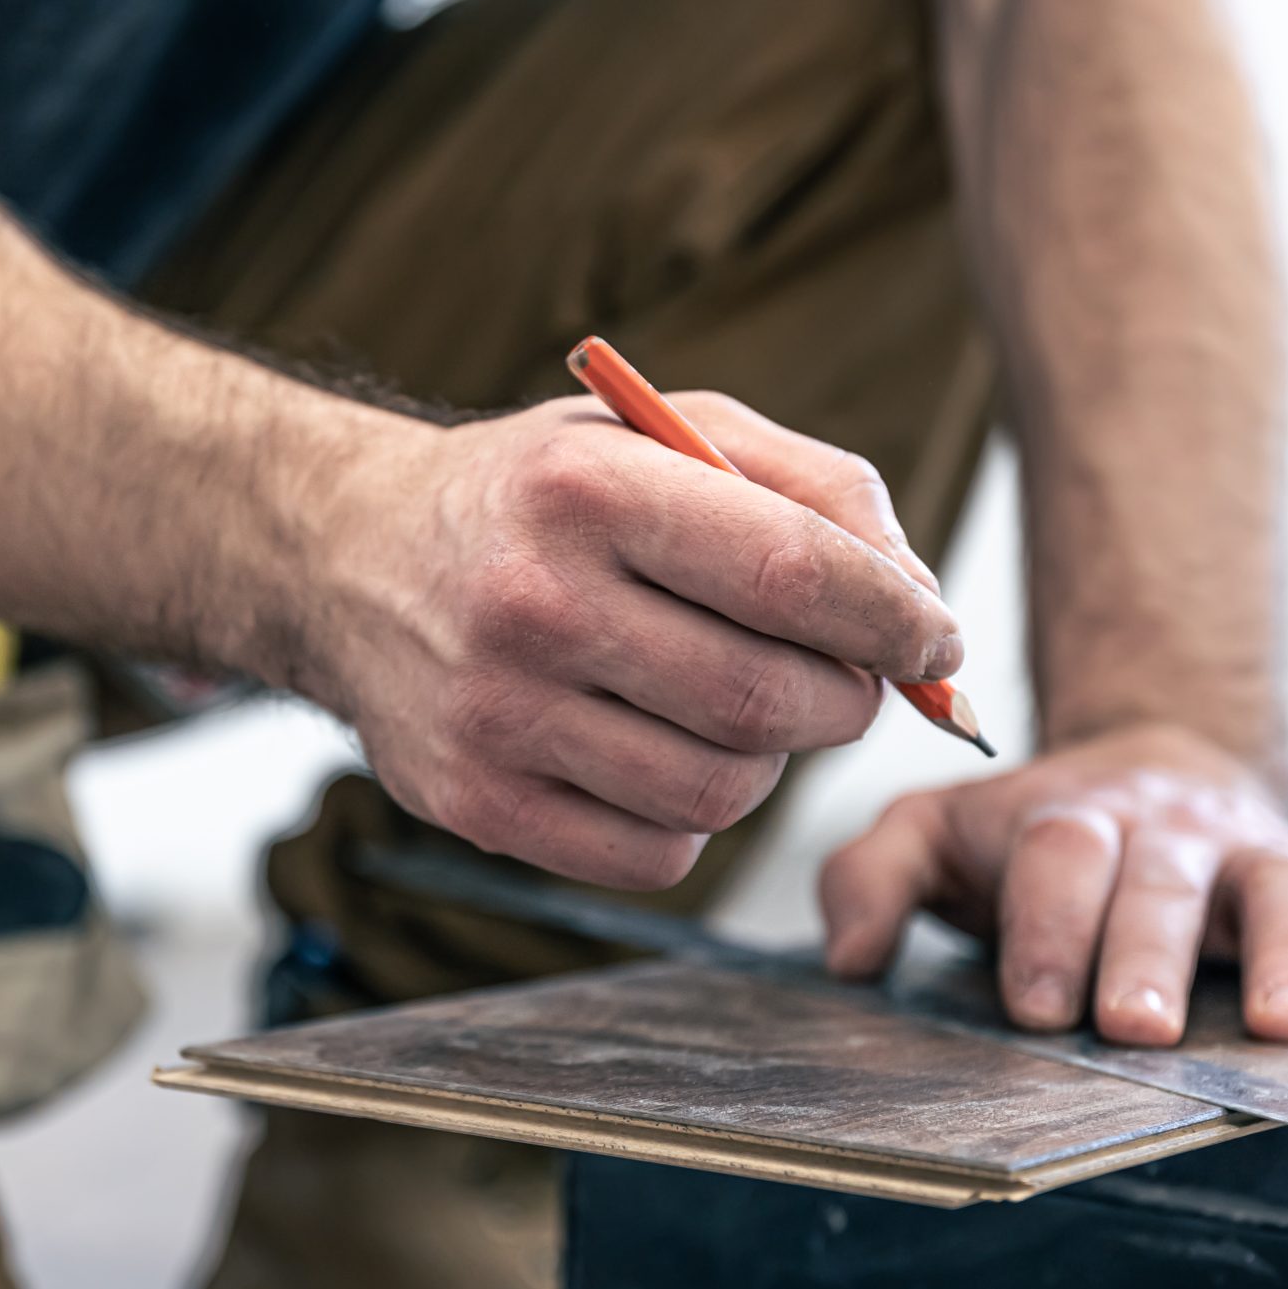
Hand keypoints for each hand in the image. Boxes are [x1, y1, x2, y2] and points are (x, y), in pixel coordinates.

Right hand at [307, 393, 961, 888]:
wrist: (351, 559)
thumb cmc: (546, 495)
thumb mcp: (670, 432)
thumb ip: (817, 491)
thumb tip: (924, 606)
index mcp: (587, 486)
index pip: (793, 572)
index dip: (895, 620)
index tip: (936, 642)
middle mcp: (530, 602)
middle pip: (767, 698)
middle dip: (843, 699)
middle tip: (838, 677)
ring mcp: (494, 714)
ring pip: (722, 792)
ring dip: (766, 761)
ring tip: (732, 706)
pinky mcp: (475, 803)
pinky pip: (658, 856)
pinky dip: (690, 820)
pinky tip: (657, 752)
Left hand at [816, 724, 1287, 1042]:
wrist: (1142, 766)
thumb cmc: (1025, 832)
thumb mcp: (932, 833)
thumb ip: (871, 876)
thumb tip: (847, 957)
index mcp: (1068, 821)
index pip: (1056, 860)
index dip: (1048, 927)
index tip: (1037, 1006)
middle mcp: (1168, 833)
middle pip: (1161, 881)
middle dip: (1148, 952)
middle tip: (1133, 1027)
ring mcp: (1255, 856)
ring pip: (1282, 891)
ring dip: (1283, 956)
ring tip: (1279, 1028)